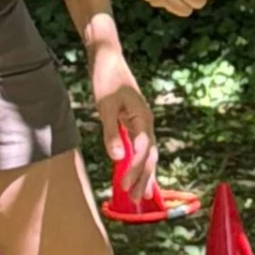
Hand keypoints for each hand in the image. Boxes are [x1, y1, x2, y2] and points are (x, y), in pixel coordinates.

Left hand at [91, 47, 155, 198]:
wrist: (107, 57)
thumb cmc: (106, 77)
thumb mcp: (105, 105)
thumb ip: (111, 132)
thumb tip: (117, 158)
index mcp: (143, 119)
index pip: (143, 151)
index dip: (135, 169)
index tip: (124, 184)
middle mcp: (146, 124)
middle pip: (150, 157)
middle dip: (143, 179)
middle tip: (135, 198)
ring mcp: (142, 125)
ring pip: (148, 155)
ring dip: (144, 176)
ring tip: (140, 196)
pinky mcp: (134, 124)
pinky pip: (140, 149)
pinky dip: (138, 164)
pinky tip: (135, 176)